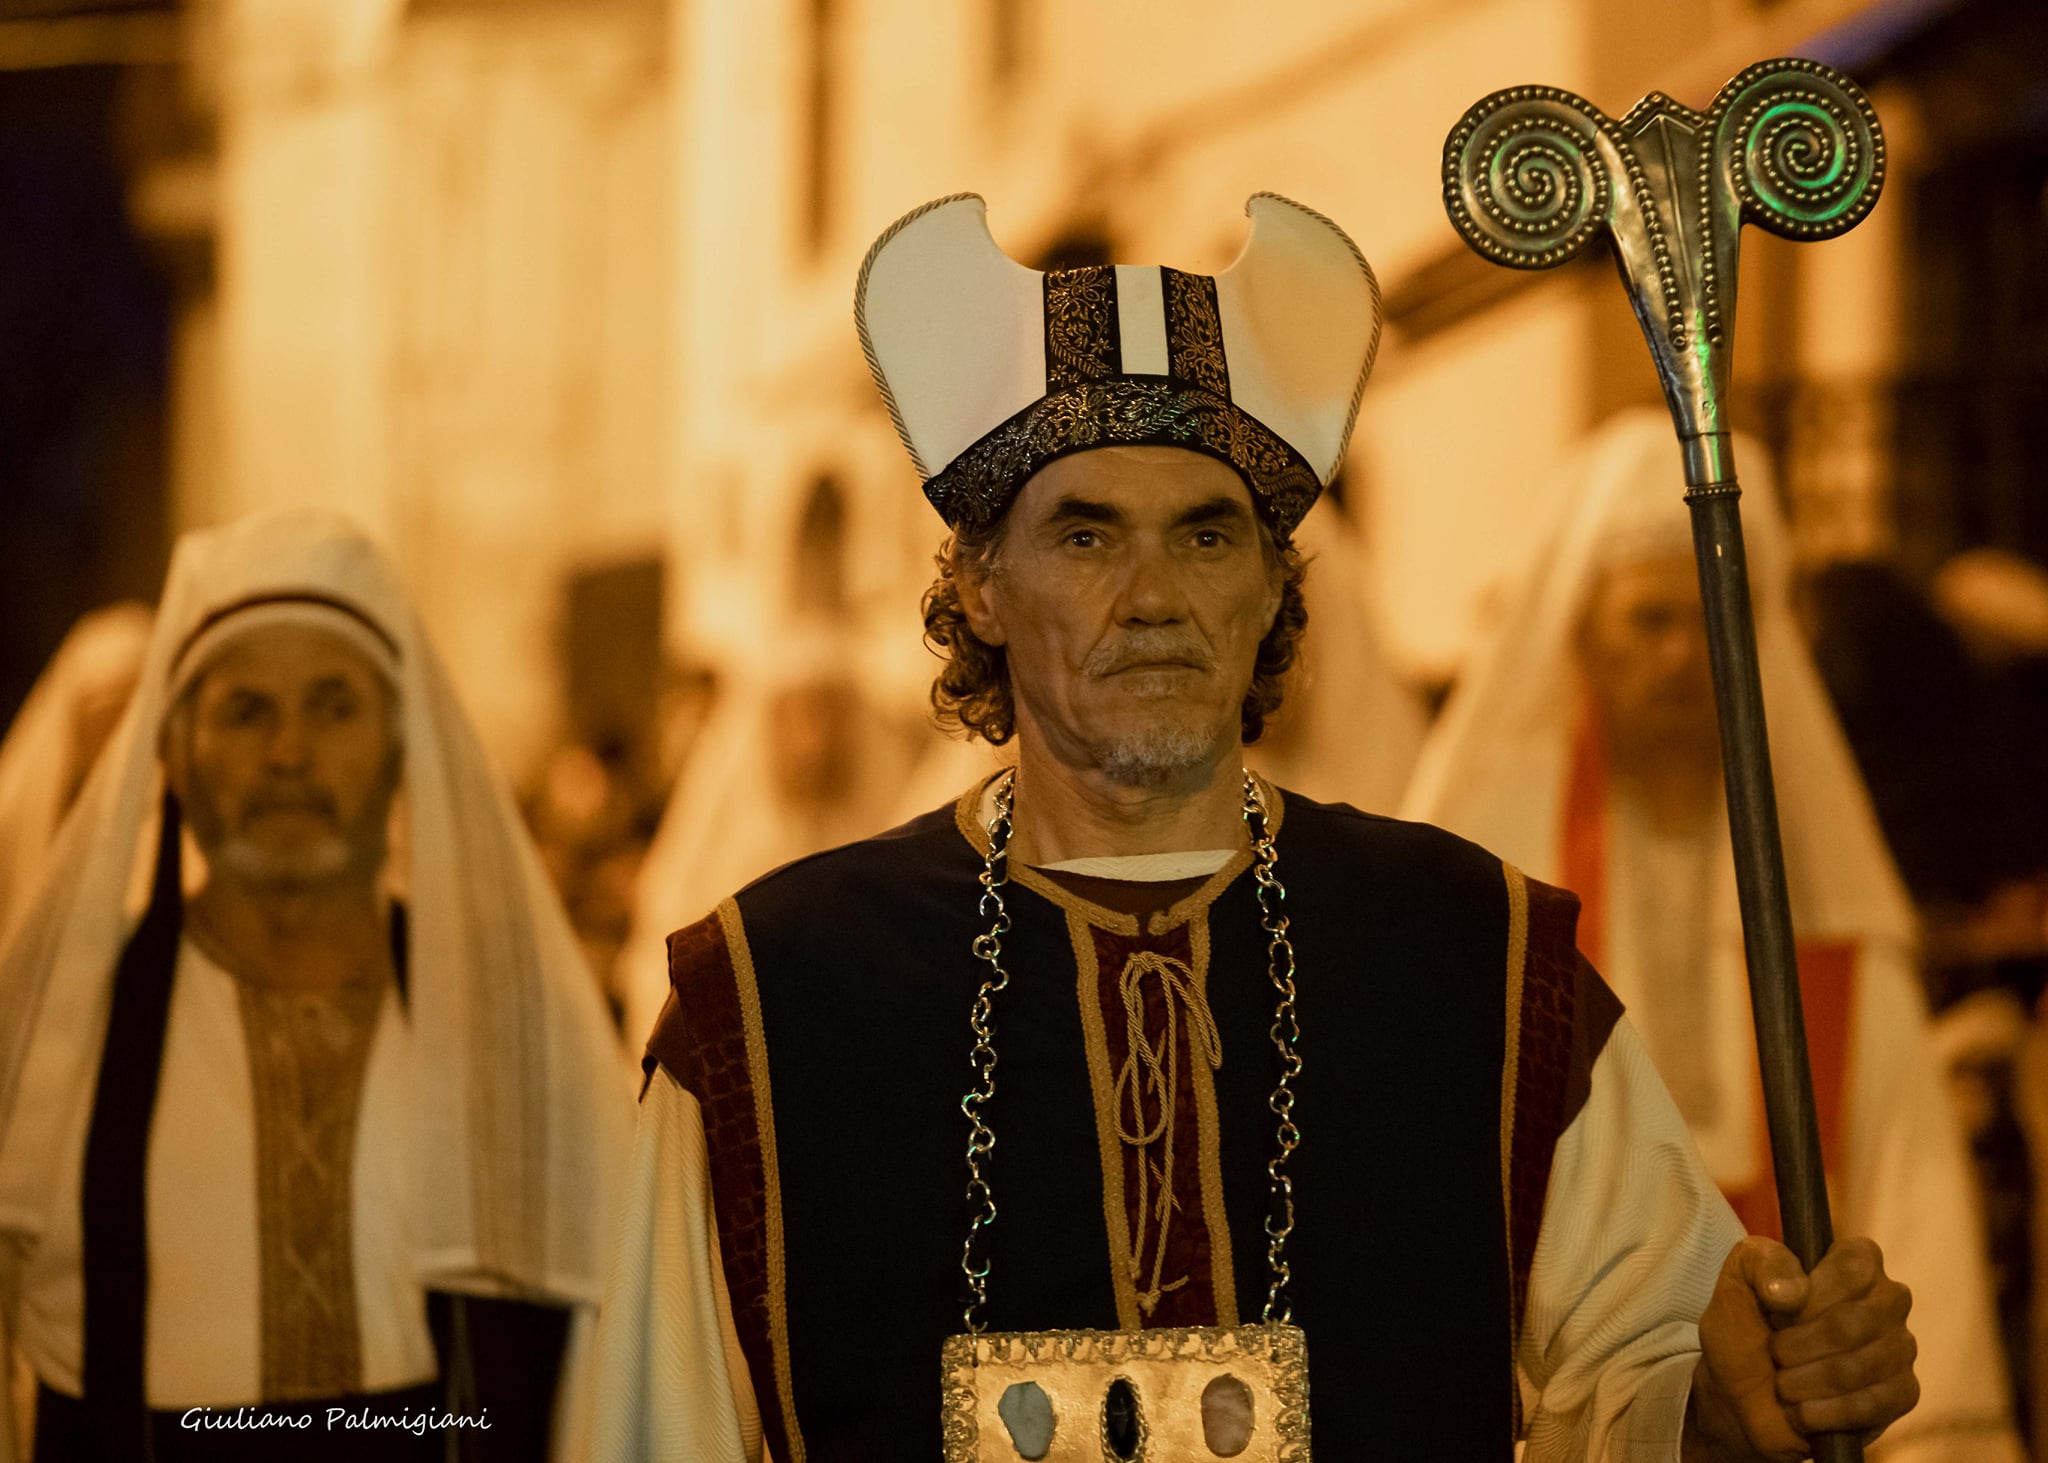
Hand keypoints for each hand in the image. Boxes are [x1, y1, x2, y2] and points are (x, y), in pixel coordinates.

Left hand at [1683, 1235, 1917, 1461]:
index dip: (1808, 1295)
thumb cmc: (1746, 1326)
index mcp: (1857, 1260)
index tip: (1776, 1311)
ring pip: (1859, 1367)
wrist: (1743, 1390)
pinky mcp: (1902, 1393)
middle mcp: (1889, 1299)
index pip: (1852, 1266)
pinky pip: (1871, 1404)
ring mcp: (1900, 1347)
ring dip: (1804, 1381)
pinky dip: (1823, 1412)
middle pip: (1853, 1322)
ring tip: (1783, 1383)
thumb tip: (1794, 1292)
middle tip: (1775, 1353)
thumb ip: (1761, 1264)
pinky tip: (1802, 1411)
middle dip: (1798, 1345)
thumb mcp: (1738, 1280)